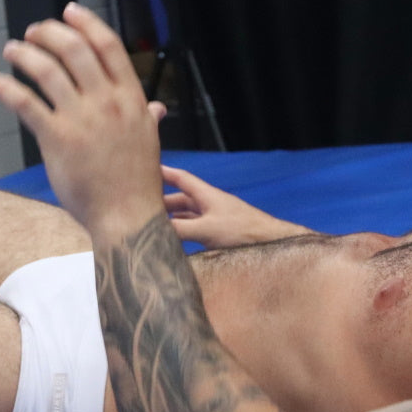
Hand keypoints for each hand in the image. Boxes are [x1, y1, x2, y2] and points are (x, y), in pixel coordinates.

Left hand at [0, 4, 165, 240]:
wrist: (126, 217)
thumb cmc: (136, 184)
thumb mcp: (149, 142)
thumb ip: (147, 118)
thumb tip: (155, 108)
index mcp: (131, 98)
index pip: (107, 45)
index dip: (86, 23)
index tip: (69, 12)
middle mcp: (107, 102)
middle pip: (74, 48)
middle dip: (48, 33)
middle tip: (32, 33)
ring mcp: (81, 119)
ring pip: (47, 69)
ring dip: (23, 54)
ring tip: (11, 52)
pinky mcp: (58, 138)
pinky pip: (26, 102)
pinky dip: (6, 87)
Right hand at [161, 164, 314, 246]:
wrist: (269, 243)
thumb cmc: (243, 231)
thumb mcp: (206, 229)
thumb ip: (180, 229)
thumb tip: (154, 231)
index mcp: (207, 195)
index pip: (181, 179)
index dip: (164, 173)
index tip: (147, 168)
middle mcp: (209, 204)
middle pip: (180, 199)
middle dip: (162, 201)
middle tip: (142, 205)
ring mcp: (214, 219)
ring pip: (186, 215)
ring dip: (171, 218)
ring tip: (152, 223)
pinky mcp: (219, 233)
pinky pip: (195, 229)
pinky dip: (182, 232)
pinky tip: (175, 239)